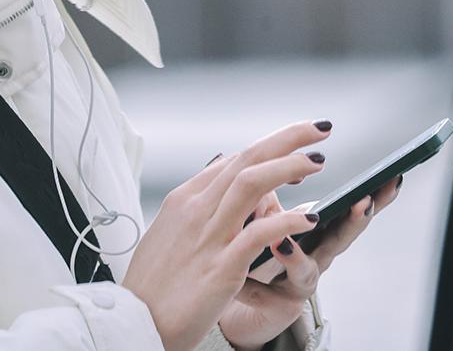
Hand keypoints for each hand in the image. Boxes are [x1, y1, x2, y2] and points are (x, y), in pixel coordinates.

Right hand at [121, 121, 330, 350]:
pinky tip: (309, 218)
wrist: (133, 323)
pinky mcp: (220, 268)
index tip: (296, 148)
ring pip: (251, 183)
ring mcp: (208, 237)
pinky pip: (258, 234)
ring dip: (289, 166)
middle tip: (319, 129)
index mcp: (184, 200)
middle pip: (246, 159)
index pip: (233, 161)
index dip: (269, 149)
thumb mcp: (169, 233)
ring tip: (318, 161)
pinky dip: (286, 221)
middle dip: (287, 138)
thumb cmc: (152, 285)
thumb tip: (219, 183)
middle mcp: (196, 210)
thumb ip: (196, 208)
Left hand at [218, 175, 404, 350]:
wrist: (243, 298)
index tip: (392, 176)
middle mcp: (317, 258)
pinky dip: (256, 285)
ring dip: (297, 258)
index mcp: (319, 232)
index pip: (349, 210)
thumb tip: (271, 167)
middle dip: (354, 221)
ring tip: (284, 241)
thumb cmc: (261, 250)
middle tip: (362, 201)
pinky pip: (266, 296)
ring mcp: (299, 285)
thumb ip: (273, 194)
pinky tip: (254, 267)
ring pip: (306, 273)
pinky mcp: (276, 307)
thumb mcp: (269, 215)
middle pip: (341, 240)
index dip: (372, 196)